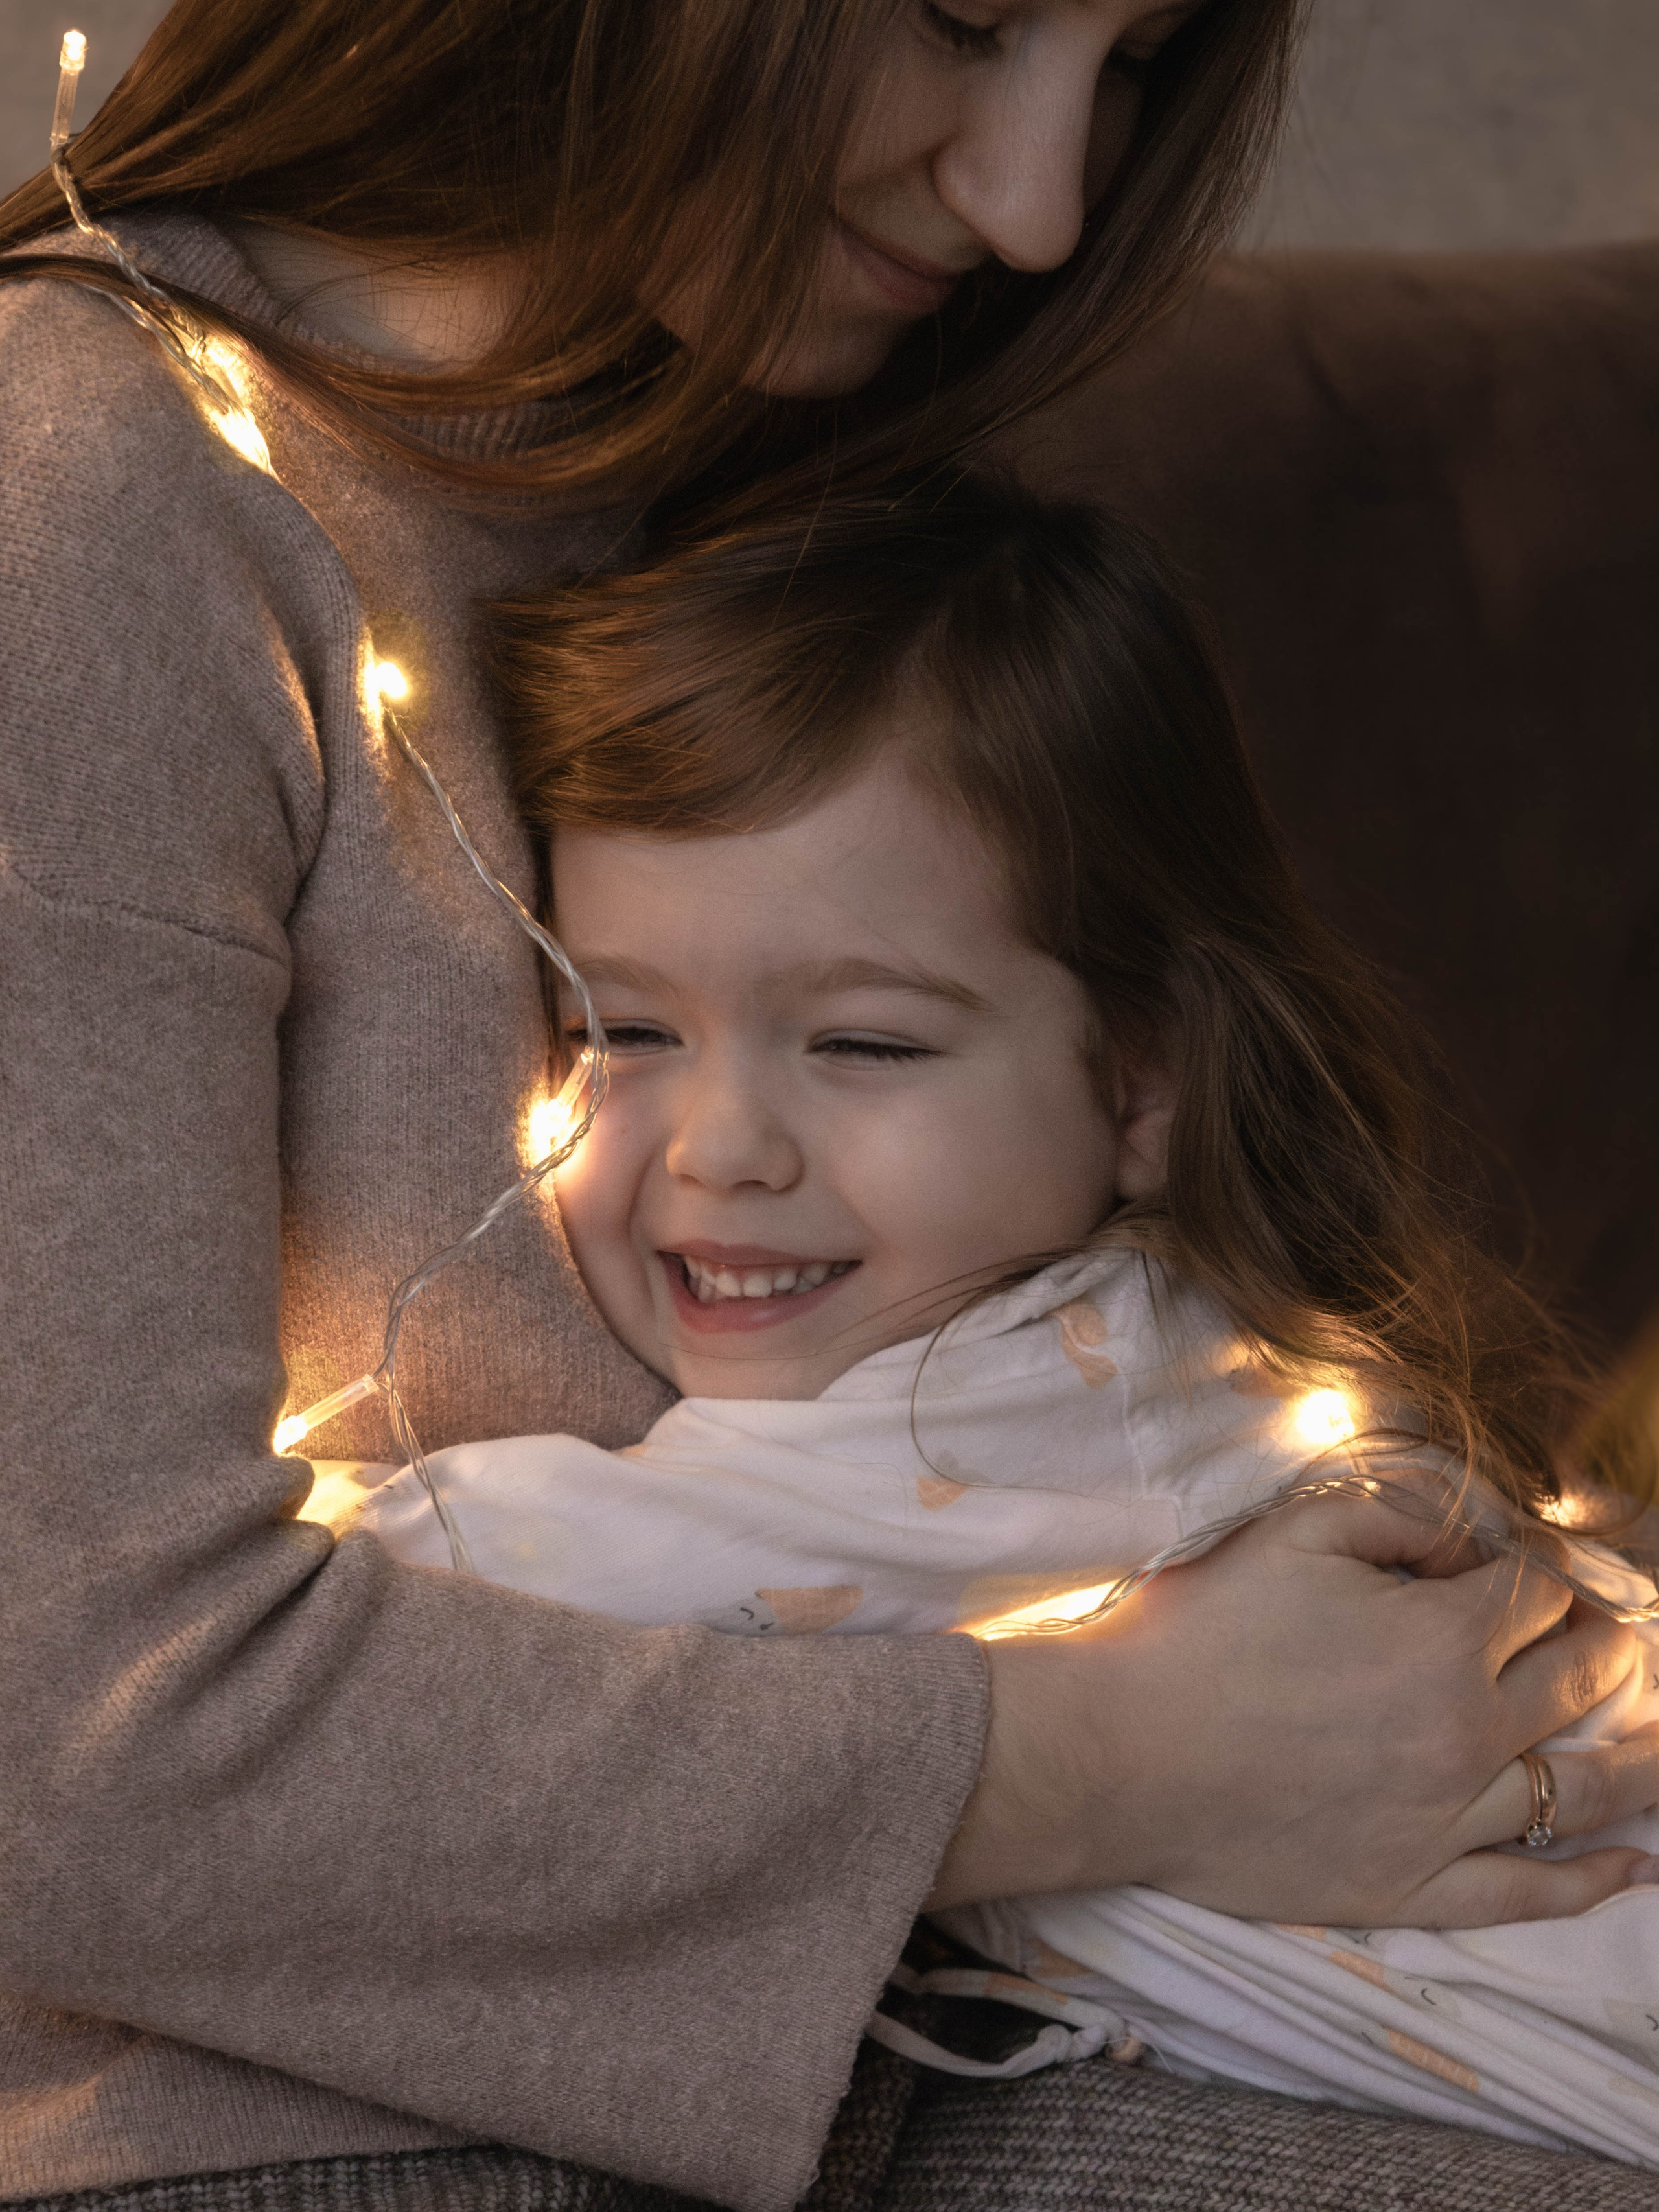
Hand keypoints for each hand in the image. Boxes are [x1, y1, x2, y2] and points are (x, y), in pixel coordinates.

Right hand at [929, 1485, 1658, 1925]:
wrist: (1117, 1754)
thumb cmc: (1198, 1632)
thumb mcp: (1297, 1531)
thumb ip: (1402, 1513)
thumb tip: (1474, 1541)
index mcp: (1443, 1640)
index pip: (1539, 1593)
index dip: (1543, 1571)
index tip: (1529, 1570)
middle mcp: (1465, 1734)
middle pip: (1579, 1681)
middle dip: (1608, 1648)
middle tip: (1614, 1638)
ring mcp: (1443, 1822)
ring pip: (1579, 1789)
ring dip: (1635, 1756)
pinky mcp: (1406, 1887)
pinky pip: (1524, 1893)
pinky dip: (1590, 1883)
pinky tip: (1634, 1870)